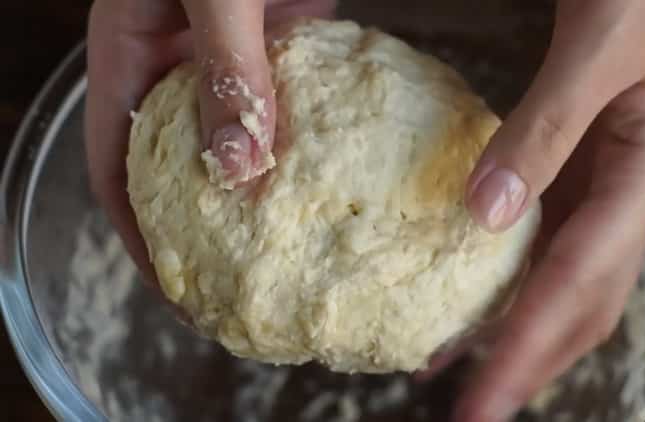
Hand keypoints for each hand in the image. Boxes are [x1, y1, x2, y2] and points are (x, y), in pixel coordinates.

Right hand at [85, 0, 333, 282]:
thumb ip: (226, 66)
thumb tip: (238, 165)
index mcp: (130, 55)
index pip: (116, 166)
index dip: (138, 234)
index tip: (174, 289)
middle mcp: (175, 63)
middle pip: (175, 166)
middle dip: (199, 226)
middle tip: (234, 284)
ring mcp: (230, 56)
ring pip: (234, 140)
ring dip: (255, 189)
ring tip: (283, 247)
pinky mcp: (279, 41)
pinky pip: (284, 105)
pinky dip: (298, 143)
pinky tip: (325, 181)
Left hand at [438, 1, 644, 419]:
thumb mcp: (596, 53)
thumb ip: (544, 131)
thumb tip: (484, 214)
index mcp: (643, 175)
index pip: (576, 283)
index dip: (526, 347)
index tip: (481, 401)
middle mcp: (631, 193)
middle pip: (582, 300)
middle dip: (529, 358)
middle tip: (472, 405)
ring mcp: (610, 180)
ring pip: (565, 275)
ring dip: (517, 322)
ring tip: (458, 358)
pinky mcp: (586, 161)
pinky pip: (549, 234)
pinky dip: (513, 269)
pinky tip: (477, 281)